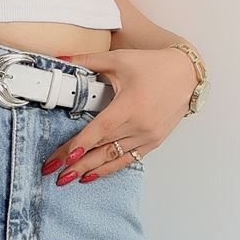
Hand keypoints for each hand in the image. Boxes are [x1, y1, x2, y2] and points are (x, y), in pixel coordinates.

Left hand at [40, 45, 198, 183]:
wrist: (187, 74)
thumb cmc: (154, 66)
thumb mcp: (119, 59)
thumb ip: (87, 60)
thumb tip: (60, 59)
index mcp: (130, 105)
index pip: (99, 130)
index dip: (80, 145)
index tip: (63, 158)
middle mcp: (140, 125)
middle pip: (102, 148)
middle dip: (75, 162)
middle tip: (53, 172)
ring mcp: (148, 136)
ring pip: (113, 158)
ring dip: (89, 170)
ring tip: (67, 179)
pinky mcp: (153, 141)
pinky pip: (128, 159)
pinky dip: (109, 169)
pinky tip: (91, 176)